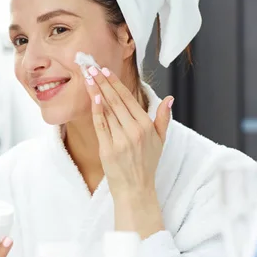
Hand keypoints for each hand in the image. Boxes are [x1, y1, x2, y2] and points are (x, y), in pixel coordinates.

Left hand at [85, 66, 172, 237]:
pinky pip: (100, 124)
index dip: (116, 83)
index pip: (129, 98)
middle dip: (102, 81)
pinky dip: (96, 110)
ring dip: (96, 91)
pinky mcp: (108, 148)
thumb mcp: (160, 140)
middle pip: (116, 100)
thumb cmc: (146, 164)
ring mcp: (121, 139)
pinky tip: (92, 96)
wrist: (136, 189)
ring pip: (107, 109)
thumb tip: (169, 99)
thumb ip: (163, 118)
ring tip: (87, 77)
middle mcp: (134, 130)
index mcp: (146, 126)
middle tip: (91, 67)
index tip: (106, 70)